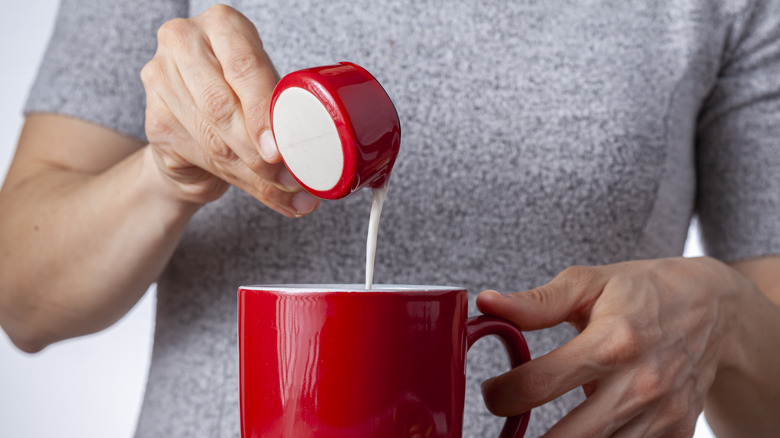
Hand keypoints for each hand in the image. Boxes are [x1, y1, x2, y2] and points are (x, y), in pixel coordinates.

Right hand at [140, 4, 318, 216]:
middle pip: (222, 106)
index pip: (244, 68)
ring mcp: (161, 78)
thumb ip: (282, 121)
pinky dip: (232, 176)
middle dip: (257, 150)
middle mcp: (184, 42)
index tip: (279, 149)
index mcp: (223, 25)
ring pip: (212, 138)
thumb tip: (308, 172)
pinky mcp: (153, 119)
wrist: (197, 123)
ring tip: (276, 184)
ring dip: (249, 170)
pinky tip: (251, 182)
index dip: (262, 113)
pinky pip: (199, 155)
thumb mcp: (266, 95)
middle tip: (283, 175)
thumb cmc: (241, 99)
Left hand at [477, 257, 744, 436]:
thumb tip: (487, 303)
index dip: (502, 395)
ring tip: (547, 425)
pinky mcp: (677, 431)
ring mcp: (662, 413)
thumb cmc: (644, 290)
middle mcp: (639, 384)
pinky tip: (588, 427)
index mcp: (611, 341)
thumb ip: (537, 302)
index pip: (538, 385)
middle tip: (511, 421)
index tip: (493, 393)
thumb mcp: (590, 283)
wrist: (714, 308)